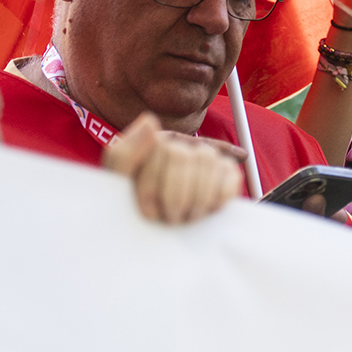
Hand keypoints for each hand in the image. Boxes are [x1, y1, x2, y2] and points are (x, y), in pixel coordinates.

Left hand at [101, 113, 242, 224]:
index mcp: (155, 143)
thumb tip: (150, 122)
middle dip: (175, 195)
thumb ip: (126, 153)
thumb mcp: (120, 182)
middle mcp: (183, 144)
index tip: (148, 212)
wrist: (149, 228)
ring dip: (197, 199)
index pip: (160, 152)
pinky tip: (208, 210)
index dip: (154, 186)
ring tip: (187, 216)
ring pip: (209, 163)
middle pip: (183, 157)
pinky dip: (219, 197)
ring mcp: (208, 157)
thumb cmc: (135, 206)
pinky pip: (232, 176)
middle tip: (170, 218)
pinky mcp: (228, 173)